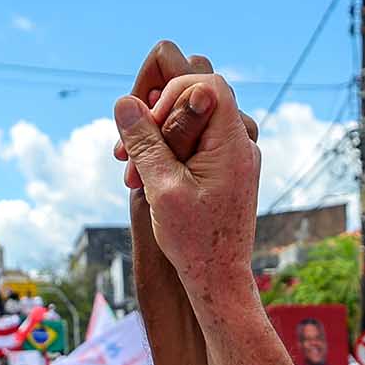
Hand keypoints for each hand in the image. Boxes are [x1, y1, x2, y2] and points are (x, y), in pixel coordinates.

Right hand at [112, 58, 260, 303]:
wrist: (218, 281)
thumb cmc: (194, 242)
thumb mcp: (162, 188)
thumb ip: (145, 142)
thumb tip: (124, 101)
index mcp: (231, 143)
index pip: (204, 83)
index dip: (169, 94)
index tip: (145, 129)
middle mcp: (240, 144)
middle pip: (197, 99)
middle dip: (157, 117)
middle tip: (128, 154)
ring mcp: (235, 157)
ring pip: (193, 122)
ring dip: (158, 139)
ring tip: (133, 174)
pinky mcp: (226, 171)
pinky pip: (197, 144)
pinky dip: (170, 154)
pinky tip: (148, 180)